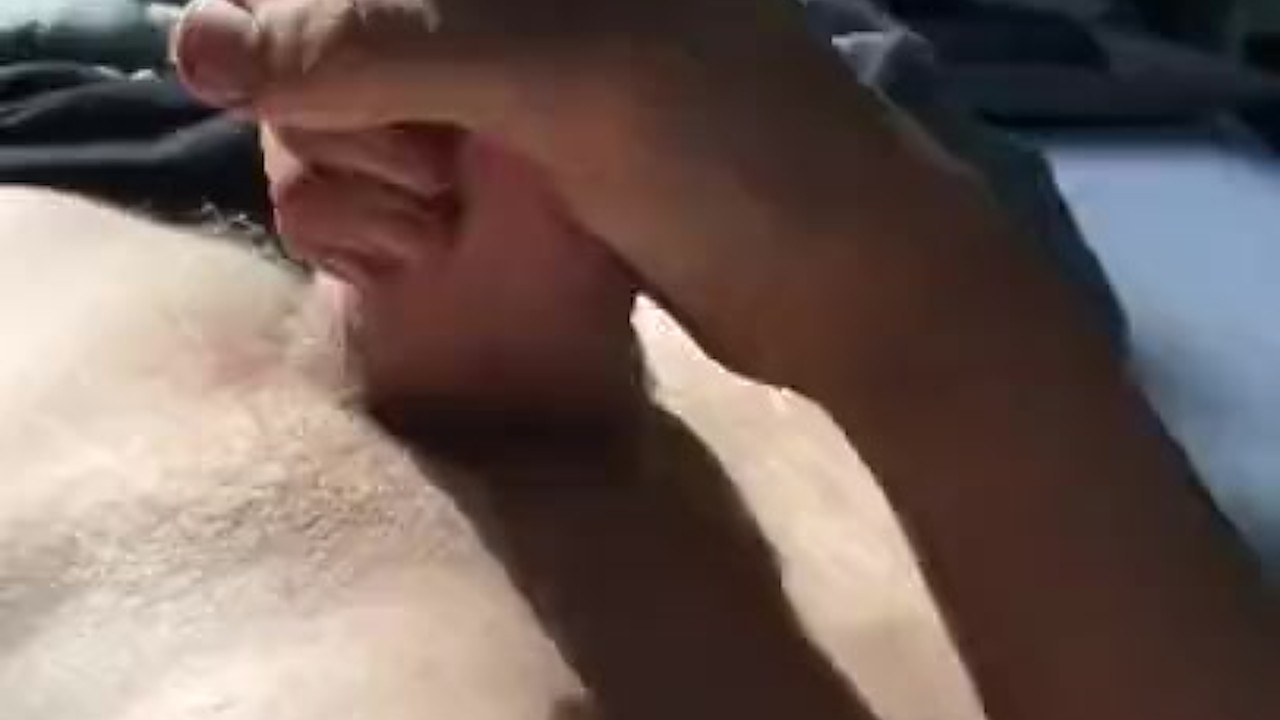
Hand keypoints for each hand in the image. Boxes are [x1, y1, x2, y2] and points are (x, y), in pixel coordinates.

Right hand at [175, 0, 1005, 393]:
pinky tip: (438, 249)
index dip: (315, 36)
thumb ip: (375, 44)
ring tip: (450, 223)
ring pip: (338, 115)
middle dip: (347, 120)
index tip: (392, 123)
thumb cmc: (728, 153)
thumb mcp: (555, 75)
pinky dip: (379, 222)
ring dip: (358, 184)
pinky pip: (380, 176)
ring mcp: (495, 81)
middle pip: (321, 39)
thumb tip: (186, 42)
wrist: (838, 283)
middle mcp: (495, 3)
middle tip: (443, 175)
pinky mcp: (500, 163)